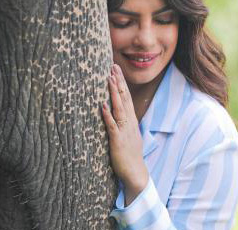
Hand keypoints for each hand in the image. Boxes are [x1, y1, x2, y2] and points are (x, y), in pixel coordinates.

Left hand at [101, 64, 148, 205]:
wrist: (135, 172)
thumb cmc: (129, 153)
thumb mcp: (127, 133)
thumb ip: (122, 121)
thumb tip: (114, 110)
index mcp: (131, 120)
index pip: (126, 97)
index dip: (121, 83)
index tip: (115, 69)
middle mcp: (129, 122)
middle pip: (124, 98)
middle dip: (118, 82)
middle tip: (113, 66)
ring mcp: (124, 130)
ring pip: (119, 108)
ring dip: (114, 93)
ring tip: (109, 79)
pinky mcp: (117, 140)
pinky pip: (112, 125)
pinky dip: (107, 114)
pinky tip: (102, 105)